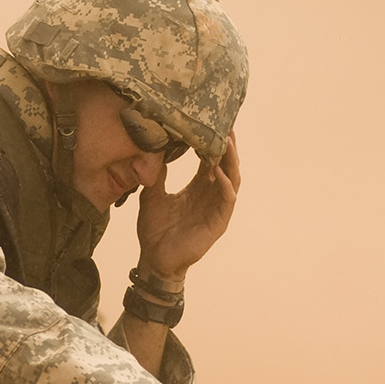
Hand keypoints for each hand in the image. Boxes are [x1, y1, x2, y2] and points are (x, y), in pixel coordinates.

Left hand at [134, 129, 241, 281]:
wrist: (154, 258)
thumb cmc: (154, 230)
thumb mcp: (152, 195)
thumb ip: (157, 174)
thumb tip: (156, 149)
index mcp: (197, 188)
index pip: (210, 161)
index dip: (213, 144)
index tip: (211, 125)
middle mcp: (210, 196)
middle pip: (226, 165)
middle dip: (227, 147)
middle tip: (226, 126)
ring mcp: (216, 209)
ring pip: (232, 179)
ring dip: (230, 161)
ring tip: (227, 143)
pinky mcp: (218, 223)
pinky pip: (227, 201)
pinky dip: (225, 185)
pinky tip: (217, 171)